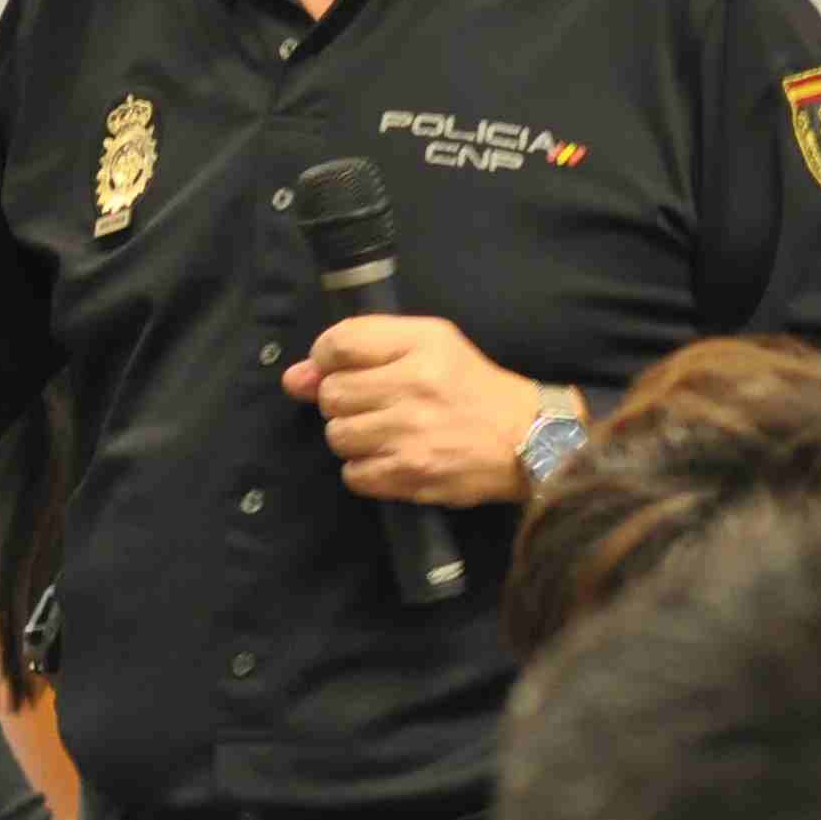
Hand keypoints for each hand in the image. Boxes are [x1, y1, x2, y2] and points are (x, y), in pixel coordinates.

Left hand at [280, 314, 533, 507]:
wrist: (525, 439)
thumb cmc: (471, 387)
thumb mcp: (429, 344)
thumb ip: (361, 349)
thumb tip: (294, 378)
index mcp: (421, 344)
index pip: (338, 343)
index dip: (327, 359)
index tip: (343, 369)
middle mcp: (414, 387)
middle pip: (330, 394)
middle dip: (342, 401)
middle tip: (374, 404)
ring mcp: (411, 435)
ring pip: (337, 436)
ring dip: (354, 437)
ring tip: (385, 432)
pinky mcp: (412, 476)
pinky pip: (353, 475)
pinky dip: (366, 470)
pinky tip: (392, 458)